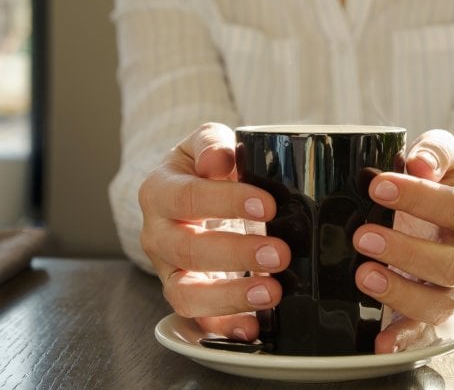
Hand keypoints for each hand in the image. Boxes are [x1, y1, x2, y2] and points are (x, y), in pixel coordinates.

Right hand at [138, 122, 289, 340]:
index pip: (187, 198)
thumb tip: (219, 159)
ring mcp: (169, 270)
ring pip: (185, 293)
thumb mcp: (207, 142)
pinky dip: (225, 327)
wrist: (191, 192)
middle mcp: (157, 235)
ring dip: (230, 297)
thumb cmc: (206, 167)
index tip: (267, 206)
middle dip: (236, 254)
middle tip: (279, 253)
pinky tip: (254, 327)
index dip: (225, 203)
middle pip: (187, 250)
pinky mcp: (187, 295)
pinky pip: (199, 319)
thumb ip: (212, 143)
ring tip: (272, 292)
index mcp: (160, 191)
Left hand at [352, 129, 453, 352]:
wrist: (443, 211)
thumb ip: (434, 151)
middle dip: (406, 251)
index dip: (420, 198)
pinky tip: (381, 341)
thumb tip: (419, 162)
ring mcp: (453, 286)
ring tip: (365, 275)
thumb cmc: (441, 181)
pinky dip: (405, 339)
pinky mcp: (433, 310)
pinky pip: (426, 332)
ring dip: (402, 292)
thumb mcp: (442, 156)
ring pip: (441, 301)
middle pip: (453, 264)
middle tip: (364, 236)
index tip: (380, 186)